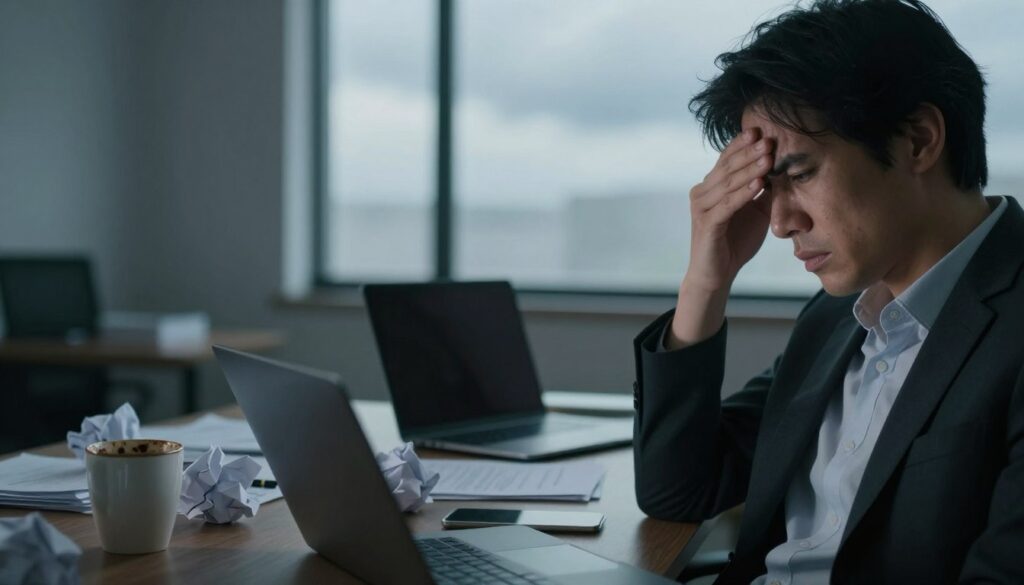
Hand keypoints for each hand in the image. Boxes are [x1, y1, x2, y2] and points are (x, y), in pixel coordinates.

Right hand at [686, 128, 773, 291]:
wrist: (716, 274)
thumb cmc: (734, 242)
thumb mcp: (755, 211)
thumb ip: (763, 191)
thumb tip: (781, 169)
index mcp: (711, 187)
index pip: (726, 160)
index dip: (742, 145)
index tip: (761, 130)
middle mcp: (702, 193)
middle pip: (726, 167)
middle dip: (749, 152)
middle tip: (768, 139)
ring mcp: (702, 208)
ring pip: (728, 183)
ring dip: (749, 169)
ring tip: (768, 157)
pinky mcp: (707, 224)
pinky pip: (728, 205)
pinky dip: (743, 193)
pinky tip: (758, 184)